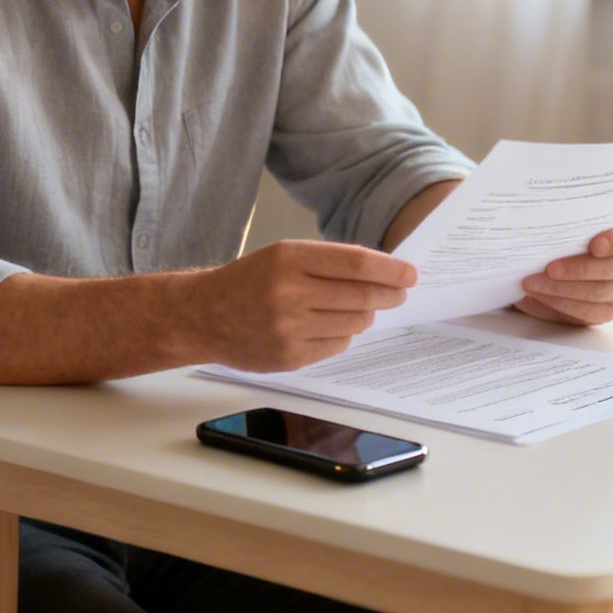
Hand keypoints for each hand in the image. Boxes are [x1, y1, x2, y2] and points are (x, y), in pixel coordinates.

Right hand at [190, 240, 415, 371]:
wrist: (203, 316)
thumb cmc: (249, 280)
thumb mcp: (282, 255)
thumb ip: (327, 262)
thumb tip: (381, 273)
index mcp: (288, 258)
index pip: (354, 263)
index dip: (389, 269)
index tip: (409, 274)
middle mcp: (288, 292)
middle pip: (360, 295)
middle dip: (388, 294)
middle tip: (400, 293)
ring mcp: (289, 328)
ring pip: (354, 323)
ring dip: (366, 314)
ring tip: (360, 308)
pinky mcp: (290, 357)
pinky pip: (337, 345)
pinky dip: (344, 334)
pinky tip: (330, 325)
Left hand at [515, 214, 612, 325]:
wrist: (558, 255)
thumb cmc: (569, 230)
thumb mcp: (573, 218)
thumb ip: (571, 218)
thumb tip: (544, 222)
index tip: (594, 245)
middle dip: (581, 270)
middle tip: (550, 268)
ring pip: (599, 294)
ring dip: (561, 289)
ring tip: (532, 282)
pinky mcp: (607, 311)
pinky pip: (587, 313)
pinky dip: (558, 304)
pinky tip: (537, 296)